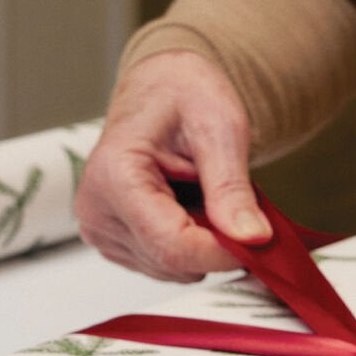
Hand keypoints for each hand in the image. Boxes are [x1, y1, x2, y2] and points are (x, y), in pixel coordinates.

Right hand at [76, 50, 269, 279]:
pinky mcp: (110, 239)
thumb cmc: (182, 94)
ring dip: (200, 242)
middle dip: (214, 242)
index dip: (222, 251)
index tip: (259, 241)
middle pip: (171, 260)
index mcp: (114, 174)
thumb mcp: (219, 128)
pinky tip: (186, 205)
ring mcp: (99, 227)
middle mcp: (96, 207)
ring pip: (170, 268)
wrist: (161, 86)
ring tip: (202, 194)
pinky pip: (162, 264)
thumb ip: (231, 187)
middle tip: (231, 200)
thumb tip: (251, 238)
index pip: (171, 244)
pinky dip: (186, 243)